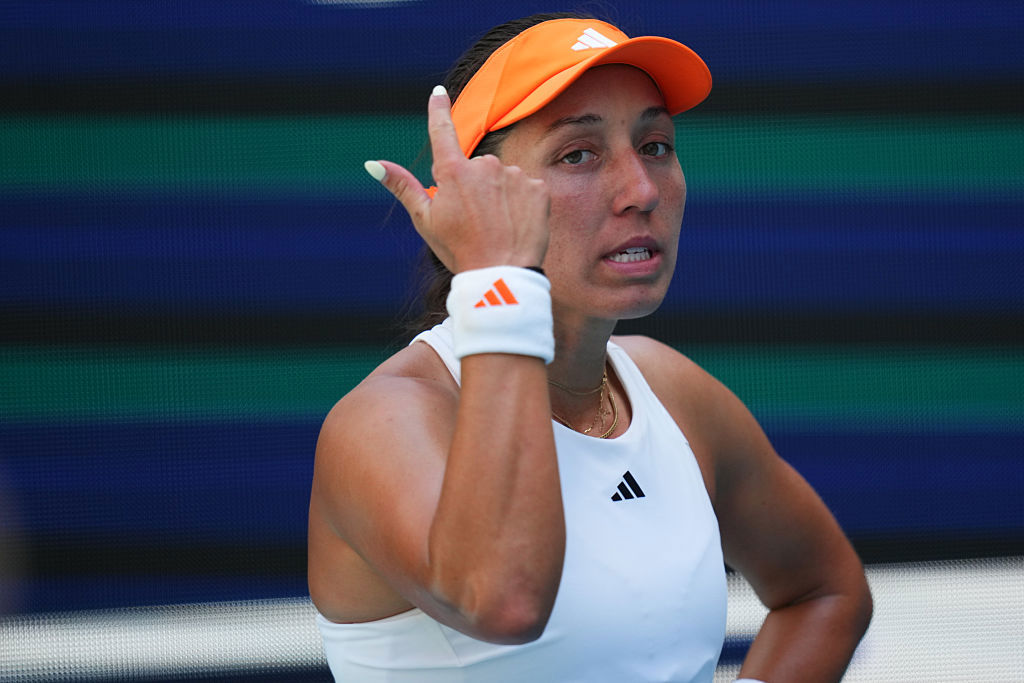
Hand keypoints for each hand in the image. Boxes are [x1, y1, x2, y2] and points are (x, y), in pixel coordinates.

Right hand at [366, 86, 549, 273]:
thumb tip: (373, 163)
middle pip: (477, 167)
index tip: (438, 92)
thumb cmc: (459, 250)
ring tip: (496, 226)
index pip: (442, 130)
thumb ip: (403, 186)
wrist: (502, 275)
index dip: (439, 110)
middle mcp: (484, 165)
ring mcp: (514, 175)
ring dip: (500, 196)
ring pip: (503, 178)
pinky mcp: (538, 188)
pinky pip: (527, 189)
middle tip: (474, 220)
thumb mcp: (425, 220)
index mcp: (453, 172)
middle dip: (475, 186)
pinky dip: (522, 205)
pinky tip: (516, 225)